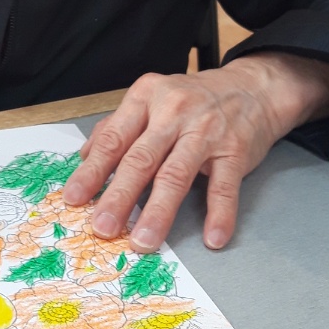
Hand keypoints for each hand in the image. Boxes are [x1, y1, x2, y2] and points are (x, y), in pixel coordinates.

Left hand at [63, 54, 328, 253]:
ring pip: (176, 175)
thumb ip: (117, 126)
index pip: (114, 138)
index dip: (92, 171)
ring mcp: (206, 131)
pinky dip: (219, 214)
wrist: (253, 88)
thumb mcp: (152, 99)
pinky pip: (224, 187)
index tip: (74, 198)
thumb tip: (85, 158)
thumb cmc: (194, 99)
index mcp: (146, 98)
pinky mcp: (235, 151)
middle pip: (141, 159)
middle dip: (119, 196)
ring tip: (144, 240)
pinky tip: (212, 238)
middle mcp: (173, 112)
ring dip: (159, 212)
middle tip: (103, 226)